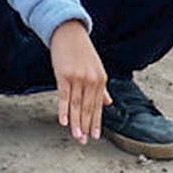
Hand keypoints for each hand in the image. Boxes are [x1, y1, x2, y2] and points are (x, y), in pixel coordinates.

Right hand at [49, 21, 107, 142]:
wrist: (68, 31)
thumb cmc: (81, 50)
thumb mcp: (96, 68)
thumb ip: (102, 88)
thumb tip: (108, 103)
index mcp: (101, 80)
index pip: (98, 106)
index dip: (96, 122)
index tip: (95, 136)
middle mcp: (92, 81)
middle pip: (88, 108)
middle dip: (86, 126)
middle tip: (84, 141)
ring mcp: (78, 78)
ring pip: (77, 105)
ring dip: (76, 123)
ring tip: (76, 136)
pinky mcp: (64, 75)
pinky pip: (64, 96)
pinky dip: (64, 110)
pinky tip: (64, 121)